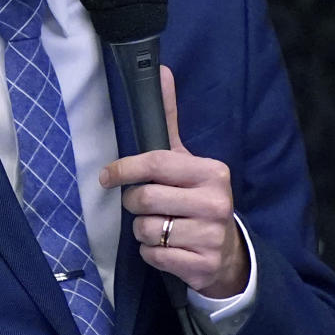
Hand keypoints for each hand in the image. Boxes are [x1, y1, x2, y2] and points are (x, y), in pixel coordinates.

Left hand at [99, 66, 249, 297]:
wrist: (226, 253)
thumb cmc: (197, 200)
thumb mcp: (188, 162)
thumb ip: (169, 122)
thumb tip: (161, 69)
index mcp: (212, 172)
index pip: (156, 163)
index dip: (125, 169)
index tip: (108, 176)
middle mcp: (216, 202)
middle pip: (145, 199)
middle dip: (135, 204)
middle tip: (145, 206)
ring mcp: (210, 235)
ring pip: (146, 230)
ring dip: (143, 231)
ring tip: (161, 227)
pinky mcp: (202, 265)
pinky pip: (154, 256)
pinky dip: (152, 253)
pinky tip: (169, 248)